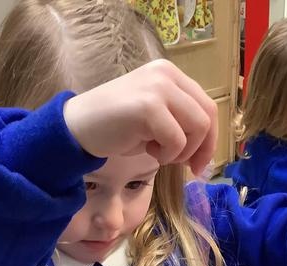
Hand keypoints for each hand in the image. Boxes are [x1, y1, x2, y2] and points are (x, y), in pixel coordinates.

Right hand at [63, 59, 216, 175]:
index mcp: (170, 74)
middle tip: (187, 169)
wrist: (77, 128)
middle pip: (207, 117)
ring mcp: (158, 88)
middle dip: (202, 149)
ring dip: (181, 151)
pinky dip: (166, 154)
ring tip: (157, 152)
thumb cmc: (114, 128)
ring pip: (198, 128)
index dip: (210, 139)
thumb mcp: (154, 120)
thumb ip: (179, 123)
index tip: (198, 164)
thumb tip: (204, 150)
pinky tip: (146, 149)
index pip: (207, 106)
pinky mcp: (148, 107)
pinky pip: (176, 140)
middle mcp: (167, 75)